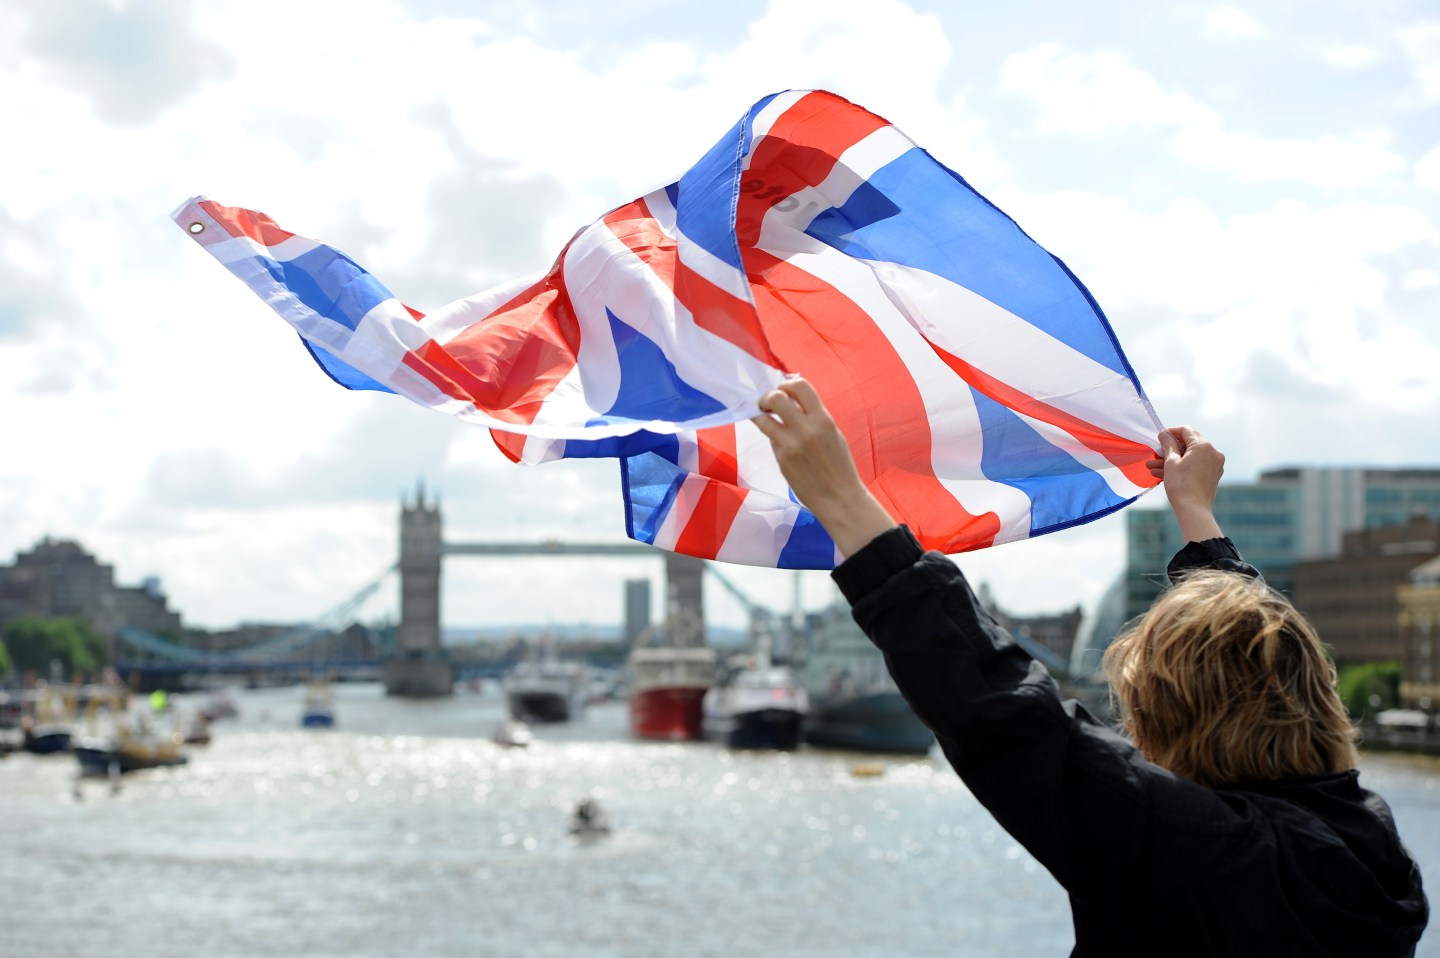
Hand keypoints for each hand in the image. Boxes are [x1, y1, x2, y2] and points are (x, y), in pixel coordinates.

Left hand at [751, 378, 897, 557]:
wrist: (839, 497)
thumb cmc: (838, 464)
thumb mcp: (832, 433)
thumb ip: (813, 415)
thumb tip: (791, 399)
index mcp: (823, 419)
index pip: (800, 386)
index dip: (787, 383)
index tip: (784, 389)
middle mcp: (806, 429)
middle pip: (776, 398)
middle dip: (767, 396)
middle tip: (767, 403)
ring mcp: (791, 445)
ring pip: (763, 418)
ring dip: (759, 413)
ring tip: (764, 415)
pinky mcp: (782, 459)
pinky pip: (770, 439)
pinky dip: (771, 435)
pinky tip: (780, 440)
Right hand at [1147, 426, 1224, 541]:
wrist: (1193, 509)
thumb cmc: (1181, 485)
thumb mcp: (1170, 462)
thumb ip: (1168, 444)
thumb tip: (1164, 434)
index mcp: (1203, 446)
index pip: (1186, 430)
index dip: (1171, 432)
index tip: (1159, 438)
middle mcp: (1213, 452)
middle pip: (1188, 444)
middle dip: (1169, 450)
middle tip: (1154, 455)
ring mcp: (1214, 464)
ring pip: (1190, 457)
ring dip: (1172, 461)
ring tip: (1153, 468)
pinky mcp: (1212, 475)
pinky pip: (1195, 465)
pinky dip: (1182, 467)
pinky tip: (1164, 474)